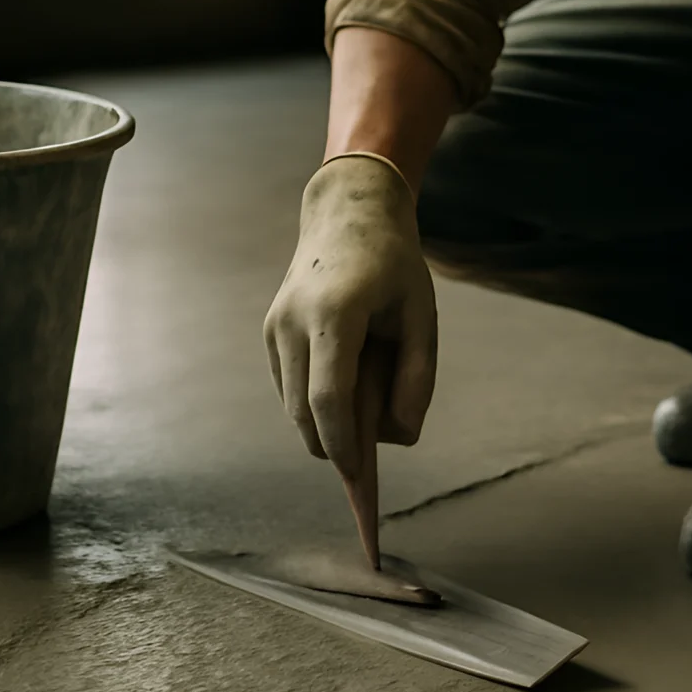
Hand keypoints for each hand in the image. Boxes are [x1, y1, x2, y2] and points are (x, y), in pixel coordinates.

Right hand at [263, 155, 438, 478]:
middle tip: (369, 466)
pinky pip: (290, 387)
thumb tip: (400, 436)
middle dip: (335, 445)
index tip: (359, 477)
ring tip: (365, 416)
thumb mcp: (421, 315)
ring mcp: (275, 326)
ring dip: (326, 425)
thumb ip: (417, 377)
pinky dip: (316, 403)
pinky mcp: (270, 332)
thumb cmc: (394, 266)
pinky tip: (348, 391)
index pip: (329, 398)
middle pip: (305, 411)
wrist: (348, 213)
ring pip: (293, 405)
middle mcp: (293, 321)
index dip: (343, 445)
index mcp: (334, 313)